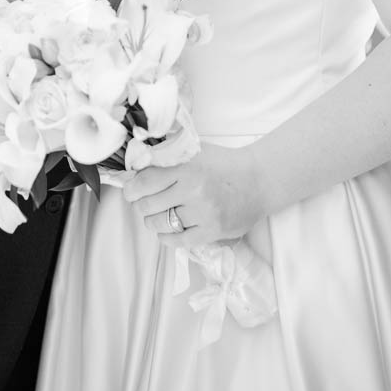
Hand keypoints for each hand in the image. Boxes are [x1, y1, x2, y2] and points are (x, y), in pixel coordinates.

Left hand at [122, 142, 266, 248]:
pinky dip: (166, 237)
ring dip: (153, 221)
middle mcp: (193, 190)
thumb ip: (167, 153)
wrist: (259, 180)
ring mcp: (203, 213)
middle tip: (146, 201)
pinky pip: (177, 241)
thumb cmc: (223, 163)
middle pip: (148, 205)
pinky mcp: (212, 232)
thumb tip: (136, 160)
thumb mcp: (195, 150)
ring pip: (160, 224)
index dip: (132, 188)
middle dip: (142, 204)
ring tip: (158, 214)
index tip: (132, 190)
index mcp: (187, 167)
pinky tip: (168, 229)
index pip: (144, 181)